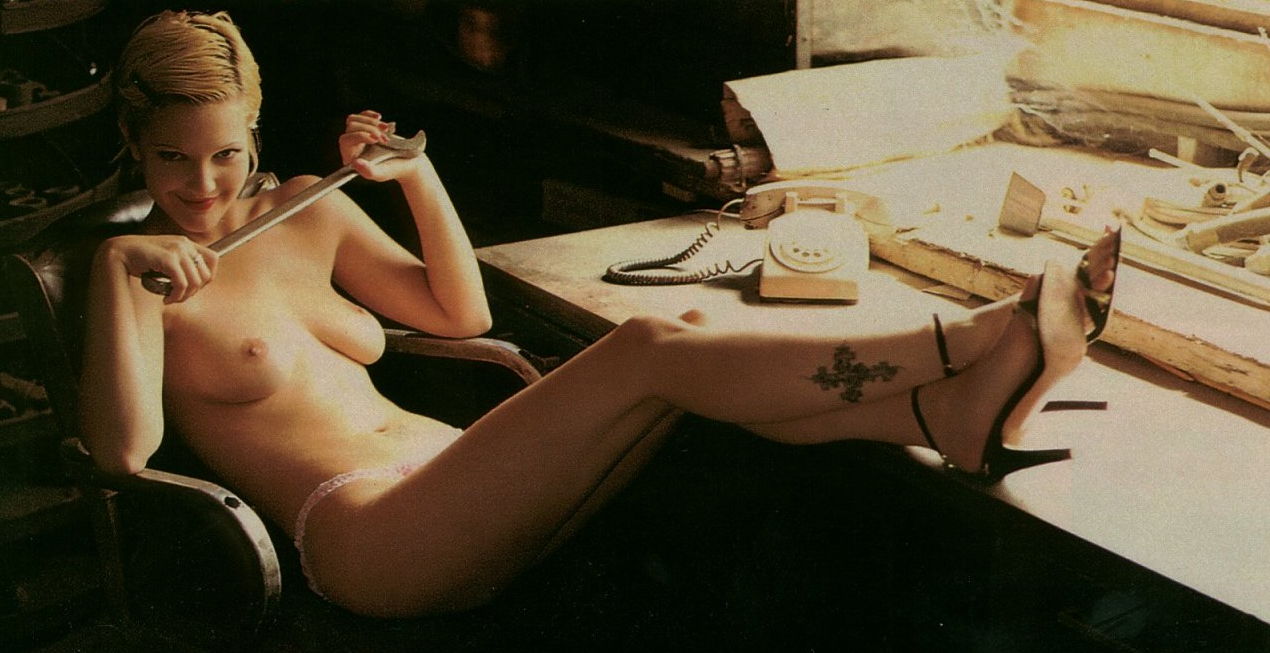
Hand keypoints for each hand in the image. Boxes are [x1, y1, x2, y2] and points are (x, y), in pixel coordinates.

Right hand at [102, 234, 218, 303]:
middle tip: (179, 296)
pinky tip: (166, 299)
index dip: (208, 277)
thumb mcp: (166, 259)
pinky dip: (176, 296)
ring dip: (184, 296)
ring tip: (171, 298)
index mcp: (186, 242)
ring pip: (195, 282)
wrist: (118, 252)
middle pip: (206, 274)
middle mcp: (184, 244)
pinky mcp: (168, 259)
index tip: (194, 287)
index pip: (213, 259)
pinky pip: (182, 284)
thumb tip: (198, 284)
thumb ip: (182, 265)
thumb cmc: (141, 259)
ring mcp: (177, 250)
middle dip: (195, 291)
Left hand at [339, 110, 425, 182]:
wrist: (407, 161)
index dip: (360, 136)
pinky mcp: (365, 128)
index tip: (376, 140)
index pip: (346, 140)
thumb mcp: (382, 173)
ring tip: (386, 129)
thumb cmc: (393, 169)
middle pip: (351, 127)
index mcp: (351, 159)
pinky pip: (360, 115)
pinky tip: (379, 118)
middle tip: (385, 139)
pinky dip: (370, 115)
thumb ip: (368, 171)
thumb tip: (354, 162)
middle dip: (370, 129)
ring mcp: (357, 137)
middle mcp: (351, 147)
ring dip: (371, 122)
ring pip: (354, 119)